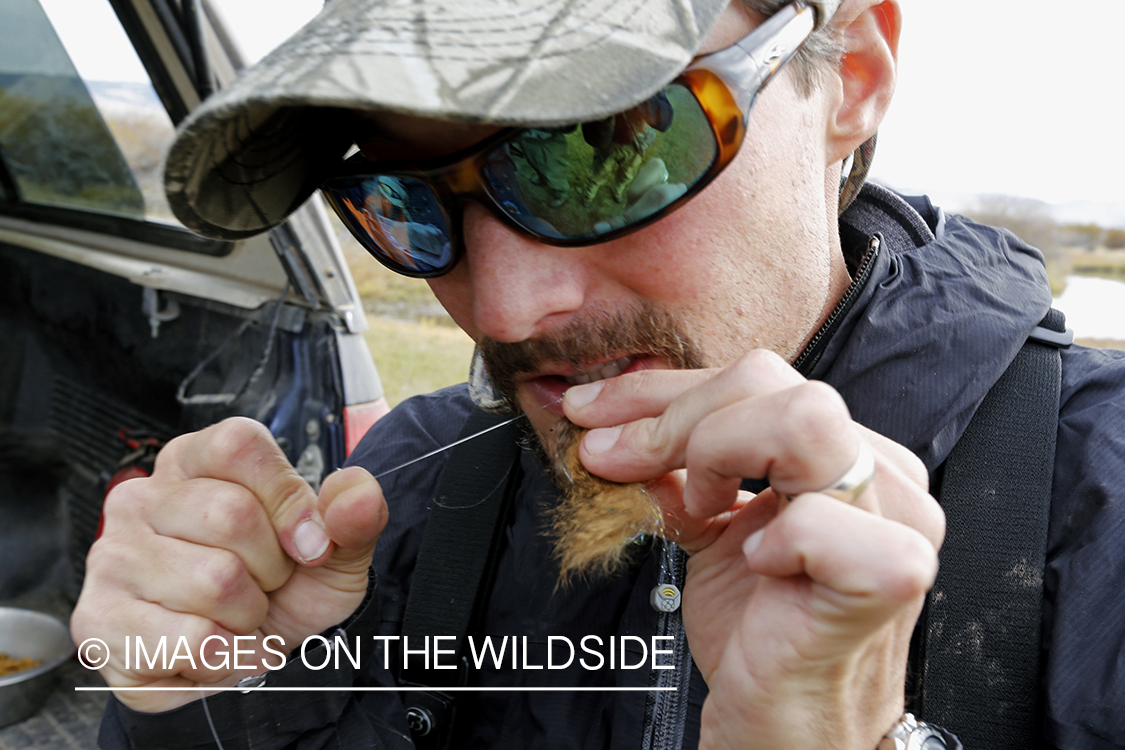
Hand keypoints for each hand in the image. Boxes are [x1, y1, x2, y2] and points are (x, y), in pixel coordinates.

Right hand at [71, 417, 386, 712]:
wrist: (253, 659)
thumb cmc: (287, 590)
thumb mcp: (335, 552)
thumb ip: (353, 517)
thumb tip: (358, 494)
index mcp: (197, 461)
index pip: (238, 446)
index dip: (287, 500)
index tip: (310, 544)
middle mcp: (143, 498)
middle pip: (230, 514)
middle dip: (270, 567)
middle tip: (263, 585)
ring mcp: (114, 557)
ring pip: (213, 581)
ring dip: (248, 616)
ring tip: (237, 616)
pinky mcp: (100, 620)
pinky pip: (188, 641)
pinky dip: (226, 659)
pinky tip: (218, 650)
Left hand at [563, 351, 943, 749]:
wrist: (785, 726)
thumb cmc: (758, 633)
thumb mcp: (705, 528)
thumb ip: (675, 467)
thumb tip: (611, 423)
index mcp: (844, 453)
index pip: (755, 377)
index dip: (660, 390)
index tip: (594, 415)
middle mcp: (880, 474)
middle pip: (770, 380)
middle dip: (671, 416)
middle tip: (620, 461)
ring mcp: (896, 520)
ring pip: (803, 420)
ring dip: (719, 456)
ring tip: (703, 510)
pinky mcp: (889, 578)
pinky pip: (819, 522)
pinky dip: (773, 539)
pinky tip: (755, 564)